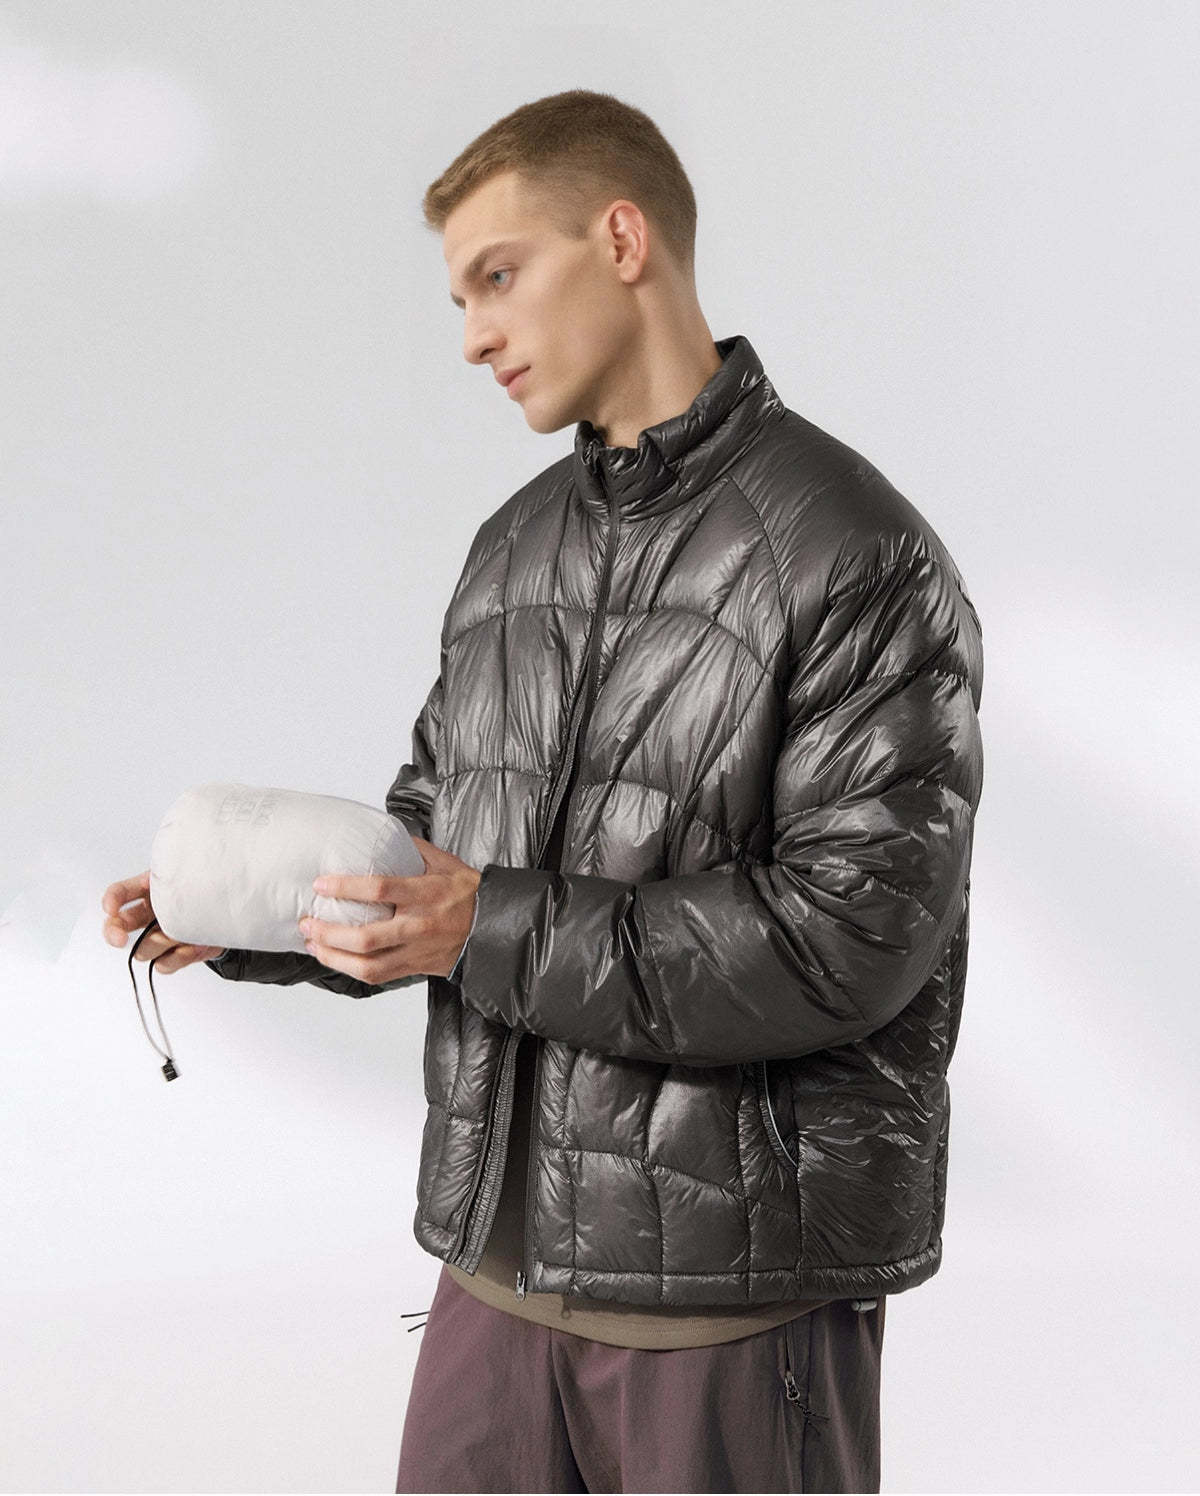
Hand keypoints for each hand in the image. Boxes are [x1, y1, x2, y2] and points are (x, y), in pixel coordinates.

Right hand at [101, 870, 226, 971]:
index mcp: (148, 890)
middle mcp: (147, 915)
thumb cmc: (207, 890)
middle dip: (115, 934)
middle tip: (121, 939)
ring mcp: (157, 937)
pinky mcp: (171, 956)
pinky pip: (163, 965)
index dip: (111, 900)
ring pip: (142, 950)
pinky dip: (179, 958)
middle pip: (116, 927)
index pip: (120, 892)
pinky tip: (195, 946)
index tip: (110, 909)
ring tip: (188, 931)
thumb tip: (169, 883)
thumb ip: (177, 879)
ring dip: (162, 943)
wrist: (228, 912)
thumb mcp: (192, 877)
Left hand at [299, 837, 479, 984]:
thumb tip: (382, 835)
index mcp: (426, 893)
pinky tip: (334, 958)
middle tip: (308, 921)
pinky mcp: (414, 967)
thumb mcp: (445, 862)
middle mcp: (419, 925)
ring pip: (368, 964)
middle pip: (366, 937)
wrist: (493, 927)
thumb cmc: (469, 893)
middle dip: (330, 932)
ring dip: (334, 956)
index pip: (380, 890)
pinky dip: (350, 969)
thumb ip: (413, 849)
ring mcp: (416, 950)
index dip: (346, 887)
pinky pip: (377, 976)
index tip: (322, 884)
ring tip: (313, 943)